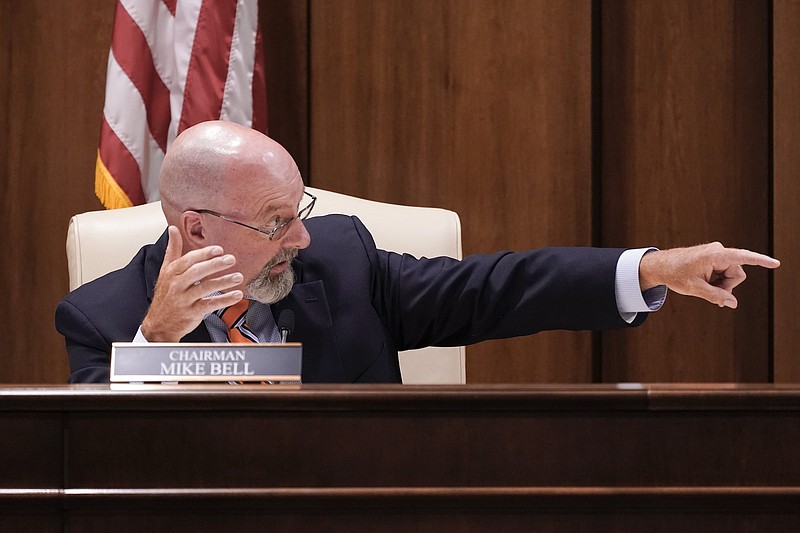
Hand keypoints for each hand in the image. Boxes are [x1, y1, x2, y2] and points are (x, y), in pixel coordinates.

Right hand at [141, 226, 245, 341]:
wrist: (159, 324)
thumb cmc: (166, 295)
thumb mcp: (165, 271)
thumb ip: (172, 250)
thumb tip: (173, 229)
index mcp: (172, 272)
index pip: (188, 260)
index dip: (204, 254)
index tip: (218, 250)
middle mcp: (177, 285)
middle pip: (196, 272)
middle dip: (214, 265)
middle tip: (231, 259)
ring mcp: (184, 299)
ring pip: (205, 288)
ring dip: (223, 282)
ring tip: (238, 277)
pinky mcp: (192, 313)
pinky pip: (210, 304)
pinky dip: (224, 300)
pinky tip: (236, 295)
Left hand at [638, 242, 779, 307]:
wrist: (660, 266)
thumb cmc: (675, 274)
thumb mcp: (695, 289)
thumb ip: (716, 296)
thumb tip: (734, 303)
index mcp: (715, 255)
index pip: (743, 257)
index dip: (761, 261)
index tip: (776, 264)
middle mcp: (718, 250)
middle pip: (737, 274)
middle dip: (727, 286)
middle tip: (709, 291)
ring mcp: (717, 253)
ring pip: (731, 274)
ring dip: (721, 284)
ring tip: (704, 285)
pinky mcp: (714, 257)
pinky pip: (724, 272)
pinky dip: (717, 280)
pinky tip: (704, 281)